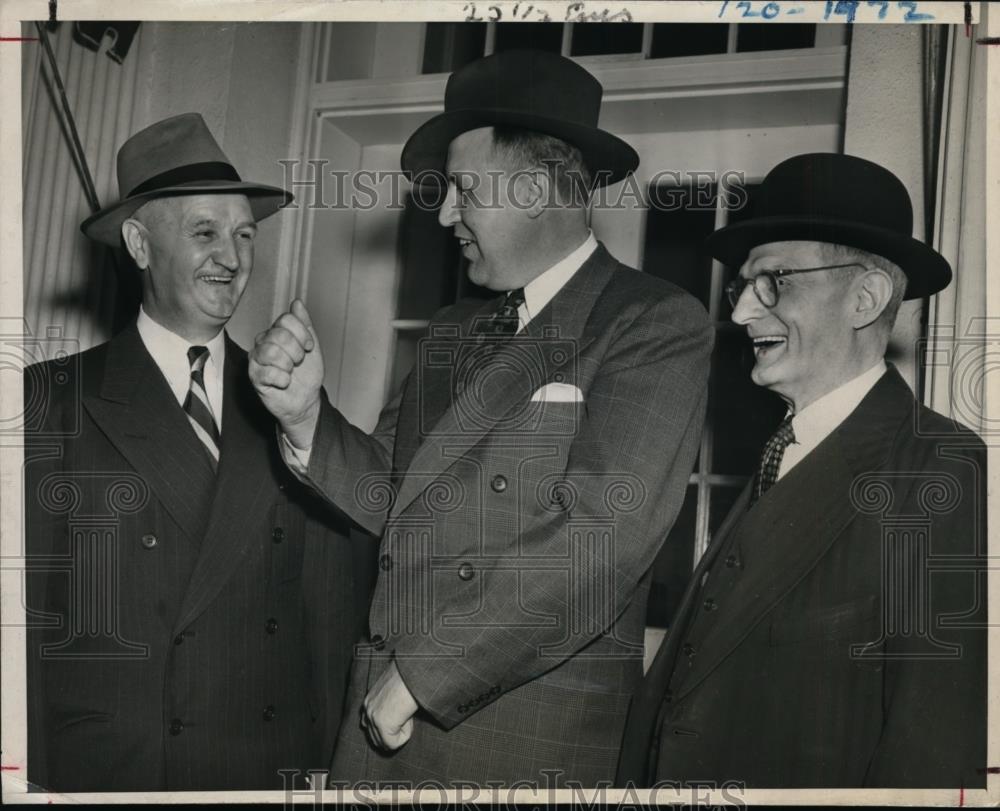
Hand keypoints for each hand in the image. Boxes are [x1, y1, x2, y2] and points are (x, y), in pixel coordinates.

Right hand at [249, 299, 322, 448]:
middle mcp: (264, 342)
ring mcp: (257, 359)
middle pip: (279, 334)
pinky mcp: (254, 376)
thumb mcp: (312, 347)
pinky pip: (268, 372)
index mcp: (277, 332)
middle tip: (299, 361)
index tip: (308, 346)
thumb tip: (297, 303)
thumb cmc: (307, 374)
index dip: (302, 333)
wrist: (306, 400)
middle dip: (296, 351)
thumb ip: (305, 324)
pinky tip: (284, 382)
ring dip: (288, 365)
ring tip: (290, 371)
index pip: (286, 319)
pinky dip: (283, 379)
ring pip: (271, 351)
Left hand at [361, 660, 417, 750]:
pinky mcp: (382, 724)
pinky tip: (408, 718)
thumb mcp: (394, 690)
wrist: (412, 672)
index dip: (388, 727)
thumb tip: (395, 718)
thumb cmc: (408, 676)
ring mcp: (373, 717)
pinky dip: (405, 735)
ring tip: (407, 716)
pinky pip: (393, 744)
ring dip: (398, 734)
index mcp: (369, 699)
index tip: (401, 715)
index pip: (369, 725)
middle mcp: (367, 708)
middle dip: (391, 734)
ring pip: (384, 743)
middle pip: (375, 738)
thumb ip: (388, 704)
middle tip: (405, 718)